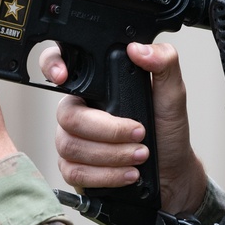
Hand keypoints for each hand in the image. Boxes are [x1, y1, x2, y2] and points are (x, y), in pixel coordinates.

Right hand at [40, 40, 207, 215]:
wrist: (171, 171)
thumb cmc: (167, 131)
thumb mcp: (173, 94)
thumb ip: (164, 64)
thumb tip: (139, 49)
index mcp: (95, 87)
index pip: (58, 64)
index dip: (52, 66)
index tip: (63, 77)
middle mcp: (78, 111)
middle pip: (68, 116)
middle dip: (109, 130)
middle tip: (140, 133)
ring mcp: (71, 141)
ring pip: (71, 146)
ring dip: (112, 154)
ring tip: (140, 155)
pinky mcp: (73, 169)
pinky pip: (75, 172)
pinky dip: (106, 175)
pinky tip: (127, 173)